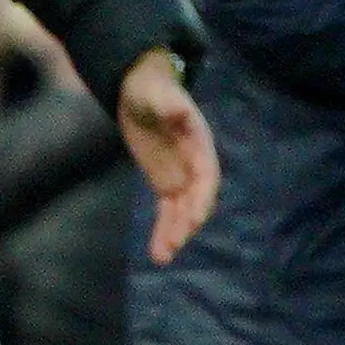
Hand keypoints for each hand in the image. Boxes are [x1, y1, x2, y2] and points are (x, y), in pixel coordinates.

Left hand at [117, 49, 217, 263]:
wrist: (138, 88)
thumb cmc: (150, 87)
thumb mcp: (157, 92)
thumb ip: (169, 104)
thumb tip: (180, 111)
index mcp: (199, 143)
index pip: (206, 175)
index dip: (202, 197)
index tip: (195, 217)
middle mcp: (194, 164)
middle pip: (196, 199)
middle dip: (186, 222)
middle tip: (174, 244)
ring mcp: (180, 177)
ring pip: (181, 212)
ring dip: (174, 235)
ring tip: (161, 257)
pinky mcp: (164, 184)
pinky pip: (167, 213)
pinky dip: (163, 231)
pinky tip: (156, 252)